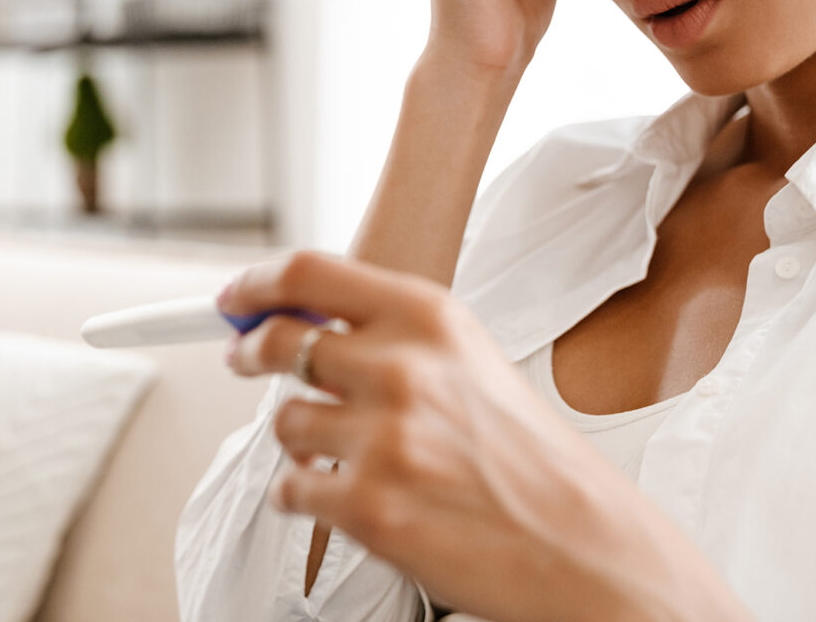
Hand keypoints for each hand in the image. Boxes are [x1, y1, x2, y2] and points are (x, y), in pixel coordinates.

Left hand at [219, 250, 717, 621]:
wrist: (579, 540)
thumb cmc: (532, 456)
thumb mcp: (470, 360)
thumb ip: (394, 334)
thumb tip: (306, 318)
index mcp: (430, 318)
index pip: (308, 273)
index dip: (256, 282)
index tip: (236, 297)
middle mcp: (401, 368)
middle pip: (278, 339)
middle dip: (249, 350)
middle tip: (244, 357)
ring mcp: (381, 438)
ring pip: (283, 422)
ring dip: (298, 439)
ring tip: (342, 452)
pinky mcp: (366, 506)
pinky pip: (290, 490)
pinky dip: (303, 496)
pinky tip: (346, 496)